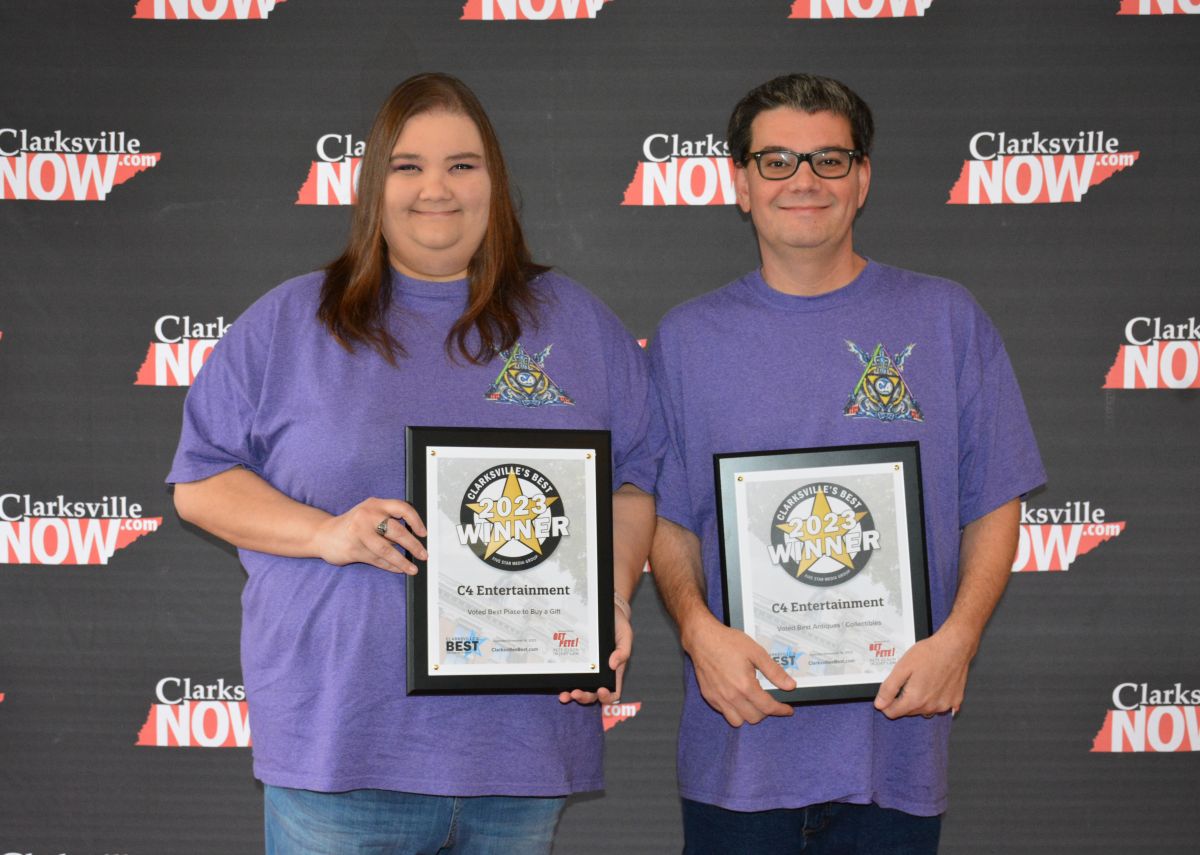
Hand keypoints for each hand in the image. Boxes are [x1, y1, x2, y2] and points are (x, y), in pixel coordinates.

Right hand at [312, 497, 426, 574]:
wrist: (323, 534)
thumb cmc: (352, 524)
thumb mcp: (370, 513)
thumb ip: (388, 519)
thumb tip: (414, 535)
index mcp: (375, 504)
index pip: (402, 508)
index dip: (416, 521)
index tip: (423, 533)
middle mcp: (367, 516)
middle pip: (397, 531)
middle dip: (414, 546)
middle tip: (423, 554)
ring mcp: (360, 533)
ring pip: (387, 549)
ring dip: (403, 561)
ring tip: (412, 568)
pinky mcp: (354, 549)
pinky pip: (378, 560)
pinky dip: (391, 566)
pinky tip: (398, 569)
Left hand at [559, 605, 631, 705]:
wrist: (605, 611)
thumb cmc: (618, 625)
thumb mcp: (625, 635)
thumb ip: (623, 650)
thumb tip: (613, 665)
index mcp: (614, 671)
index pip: (613, 692)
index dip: (607, 697)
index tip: (600, 690)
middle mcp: (600, 673)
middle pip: (593, 694)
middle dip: (584, 697)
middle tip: (576, 693)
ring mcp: (587, 669)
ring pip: (581, 688)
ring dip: (572, 695)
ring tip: (565, 696)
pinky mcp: (577, 663)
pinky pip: (571, 676)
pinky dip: (564, 683)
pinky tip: (558, 685)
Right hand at [683, 613, 795, 726]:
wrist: (702, 639)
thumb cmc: (728, 642)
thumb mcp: (756, 652)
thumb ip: (774, 671)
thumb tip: (790, 685)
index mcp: (745, 686)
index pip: (767, 707)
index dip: (781, 710)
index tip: (787, 710)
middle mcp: (731, 696)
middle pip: (754, 718)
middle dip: (765, 712)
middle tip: (768, 701)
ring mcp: (718, 698)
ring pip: (737, 721)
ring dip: (748, 715)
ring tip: (752, 702)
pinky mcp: (709, 696)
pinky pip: (724, 712)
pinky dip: (733, 710)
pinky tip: (736, 697)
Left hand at [873, 625, 974, 719]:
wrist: (955, 646)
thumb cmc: (929, 654)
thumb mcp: (902, 668)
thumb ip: (889, 688)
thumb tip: (879, 704)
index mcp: (915, 700)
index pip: (893, 713)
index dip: (886, 703)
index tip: (889, 692)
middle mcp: (931, 707)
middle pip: (908, 711)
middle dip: (903, 699)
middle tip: (908, 679)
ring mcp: (945, 706)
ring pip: (924, 709)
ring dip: (919, 700)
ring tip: (922, 679)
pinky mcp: (955, 701)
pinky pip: (939, 705)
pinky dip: (934, 698)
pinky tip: (935, 684)